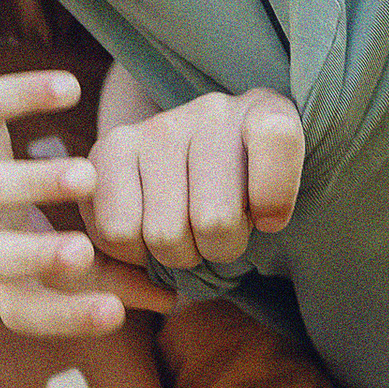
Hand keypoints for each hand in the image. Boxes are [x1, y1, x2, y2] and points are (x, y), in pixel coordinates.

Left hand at [0, 111, 178, 341]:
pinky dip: (23, 96)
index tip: (117, 315)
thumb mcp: (33, 244)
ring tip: (89, 174)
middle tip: (83, 252)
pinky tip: (70, 87)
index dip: (61, 317)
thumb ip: (101, 273)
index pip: (18, 307)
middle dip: (32, 257)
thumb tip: (169, 301)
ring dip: (36, 181)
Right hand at [84, 76, 305, 276]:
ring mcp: (159, 127)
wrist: (188, 164)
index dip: (274, 196)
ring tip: (183, 234)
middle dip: (217, 249)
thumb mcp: (276, 199)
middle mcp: (212, 110)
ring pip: (164, 234)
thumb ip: (270, 215)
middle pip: (214, 220)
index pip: (276, 136)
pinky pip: (118, 230)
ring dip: (175, 254)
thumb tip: (199, 277)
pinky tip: (145, 231)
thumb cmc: (243, 193)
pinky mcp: (112, 147)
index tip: (270, 219)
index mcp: (267, 112)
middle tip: (217, 236)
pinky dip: (132, 251)